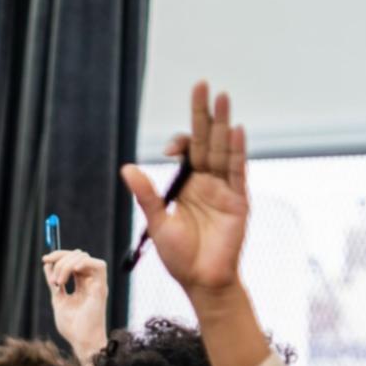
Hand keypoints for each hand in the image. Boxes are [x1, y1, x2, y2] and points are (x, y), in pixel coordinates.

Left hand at [40, 249, 108, 365]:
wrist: (82, 341)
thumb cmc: (72, 327)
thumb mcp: (58, 300)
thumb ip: (53, 283)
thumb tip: (47, 265)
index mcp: (81, 284)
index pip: (72, 260)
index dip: (59, 256)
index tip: (45, 259)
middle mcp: (90, 281)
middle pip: (78, 255)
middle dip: (60, 259)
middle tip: (52, 279)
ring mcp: (96, 283)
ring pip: (84, 257)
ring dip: (67, 265)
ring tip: (59, 283)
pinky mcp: (101, 288)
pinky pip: (99, 265)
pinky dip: (83, 263)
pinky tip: (72, 272)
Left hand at [120, 82, 247, 294]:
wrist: (202, 280)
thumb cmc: (180, 256)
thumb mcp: (157, 222)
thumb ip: (146, 194)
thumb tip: (127, 168)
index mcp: (187, 185)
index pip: (187, 151)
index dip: (180, 141)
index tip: (170, 147)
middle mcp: (207, 182)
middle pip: (207, 141)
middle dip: (204, 114)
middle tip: (202, 85)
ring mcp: (225, 189)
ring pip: (223, 149)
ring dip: (223, 124)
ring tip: (223, 97)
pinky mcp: (238, 201)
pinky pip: (237, 172)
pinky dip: (236, 151)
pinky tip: (235, 130)